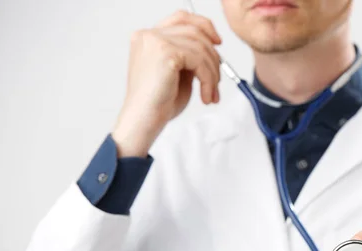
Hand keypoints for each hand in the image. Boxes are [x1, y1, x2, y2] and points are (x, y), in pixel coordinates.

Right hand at [113, 10, 221, 156]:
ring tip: (211, 94)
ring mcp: (156, 41)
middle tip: (217, 81)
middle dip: (213, 56)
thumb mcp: (178, 75)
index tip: (218, 42)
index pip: (181, 18)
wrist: (143, 121)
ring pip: (201, 47)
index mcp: (148, 38)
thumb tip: (212, 50)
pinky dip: (209, 80)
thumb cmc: (158, 104)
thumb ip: (190, 58)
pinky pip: (199, 60)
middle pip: (195, 30)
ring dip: (212, 73)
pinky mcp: (166, 53)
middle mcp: (149, 35)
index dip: (204, 26)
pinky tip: (206, 96)